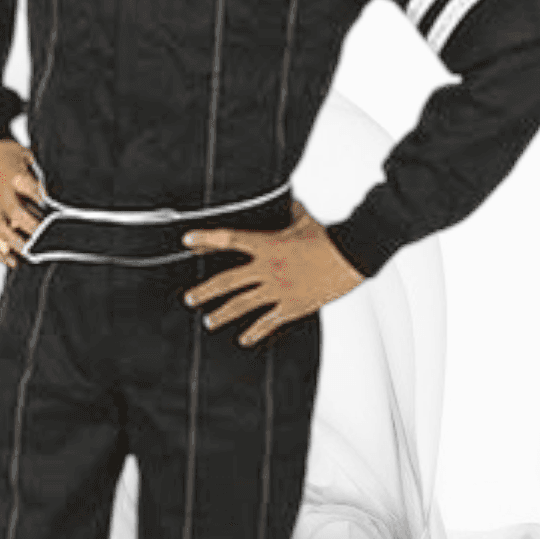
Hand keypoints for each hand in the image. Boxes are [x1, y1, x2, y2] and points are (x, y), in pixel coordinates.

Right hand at [0, 139, 43, 266]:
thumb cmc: (9, 157)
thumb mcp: (27, 157)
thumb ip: (39, 177)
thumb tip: (54, 198)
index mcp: (14, 178)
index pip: (31, 190)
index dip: (44, 201)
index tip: (56, 211)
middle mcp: (1, 196)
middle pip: (17, 214)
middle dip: (35, 228)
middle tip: (50, 239)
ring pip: (2, 232)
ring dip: (19, 245)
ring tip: (35, 254)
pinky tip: (14, 262)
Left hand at [181, 204, 362, 345]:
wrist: (352, 257)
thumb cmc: (328, 237)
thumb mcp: (303, 219)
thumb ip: (288, 210)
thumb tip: (286, 200)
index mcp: (267, 244)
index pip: (228, 239)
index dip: (205, 239)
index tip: (187, 240)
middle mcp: (267, 269)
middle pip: (227, 281)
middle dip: (204, 291)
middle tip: (189, 298)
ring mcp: (278, 290)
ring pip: (242, 305)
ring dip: (222, 314)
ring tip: (208, 321)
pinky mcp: (292, 306)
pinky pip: (268, 322)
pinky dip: (254, 332)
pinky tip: (244, 338)